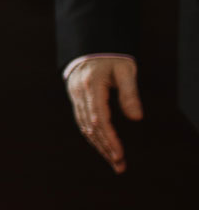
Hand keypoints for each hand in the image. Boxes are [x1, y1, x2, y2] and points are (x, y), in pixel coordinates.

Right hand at [66, 57, 143, 172]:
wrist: (91, 44)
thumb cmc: (112, 58)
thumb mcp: (126, 71)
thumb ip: (130, 94)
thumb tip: (136, 118)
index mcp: (91, 85)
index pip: (99, 119)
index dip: (109, 138)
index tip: (120, 154)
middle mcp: (79, 93)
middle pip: (90, 127)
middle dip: (105, 147)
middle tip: (119, 165)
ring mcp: (74, 95)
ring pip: (83, 126)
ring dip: (98, 145)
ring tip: (113, 161)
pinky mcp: (75, 98)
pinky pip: (81, 121)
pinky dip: (91, 136)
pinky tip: (101, 146)